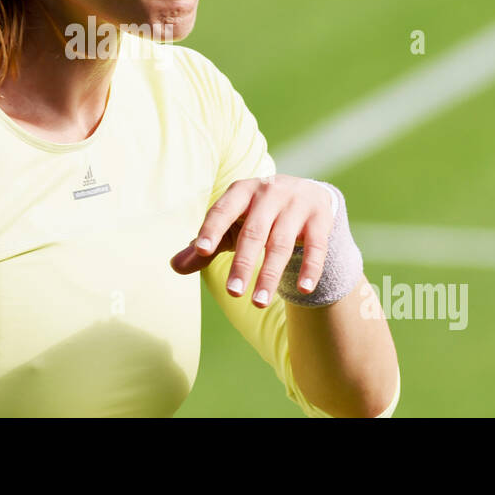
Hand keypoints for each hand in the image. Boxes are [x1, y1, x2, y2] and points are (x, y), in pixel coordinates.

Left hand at [168, 174, 333, 307]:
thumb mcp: (231, 225)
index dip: (212, 229)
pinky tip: (303, 290)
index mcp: (241, 191)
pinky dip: (310, 268)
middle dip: (243, 263)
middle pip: (254, 232)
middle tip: (233, 292)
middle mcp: (269, 193)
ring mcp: (296, 204)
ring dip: (270, 274)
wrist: (307, 193)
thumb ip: (206, 245)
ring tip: (258, 303)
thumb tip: (174, 267)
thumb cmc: (257, 213)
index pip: (223, 209)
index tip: (201, 250)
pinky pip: (316, 247)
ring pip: (281, 243)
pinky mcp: (320, 218)